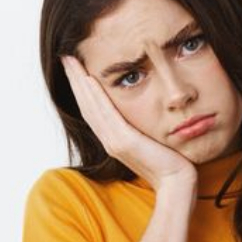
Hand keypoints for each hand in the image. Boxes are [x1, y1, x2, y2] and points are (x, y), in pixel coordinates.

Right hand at [61, 55, 196, 190]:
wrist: (176, 183)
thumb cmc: (170, 163)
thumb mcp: (151, 141)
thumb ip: (142, 129)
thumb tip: (144, 114)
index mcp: (114, 140)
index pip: (92, 109)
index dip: (81, 88)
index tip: (75, 67)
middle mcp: (110, 140)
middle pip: (85, 105)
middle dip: (74, 80)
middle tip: (65, 58)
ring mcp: (115, 141)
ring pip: (91, 107)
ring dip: (79, 83)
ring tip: (71, 62)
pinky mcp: (125, 141)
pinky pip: (106, 114)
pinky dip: (96, 96)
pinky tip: (90, 80)